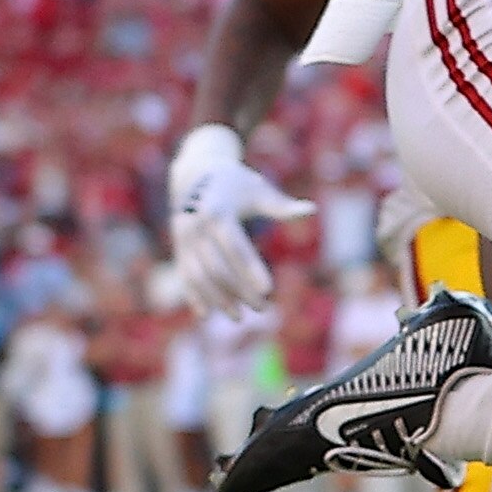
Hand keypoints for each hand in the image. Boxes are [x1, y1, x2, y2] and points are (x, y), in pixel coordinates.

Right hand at [168, 124, 308, 317]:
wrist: (196, 174)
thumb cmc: (237, 183)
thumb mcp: (259, 190)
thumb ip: (281, 206)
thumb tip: (312, 210)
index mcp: (218, 212)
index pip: (235, 246)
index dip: (250, 269)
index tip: (269, 290)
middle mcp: (196, 227)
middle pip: (217, 267)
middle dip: (239, 290)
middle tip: (263, 308)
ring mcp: (184, 239)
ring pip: (199, 276)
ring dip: (218, 299)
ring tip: (240, 317)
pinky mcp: (179, 248)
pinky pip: (185, 275)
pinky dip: (194, 295)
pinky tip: (206, 314)